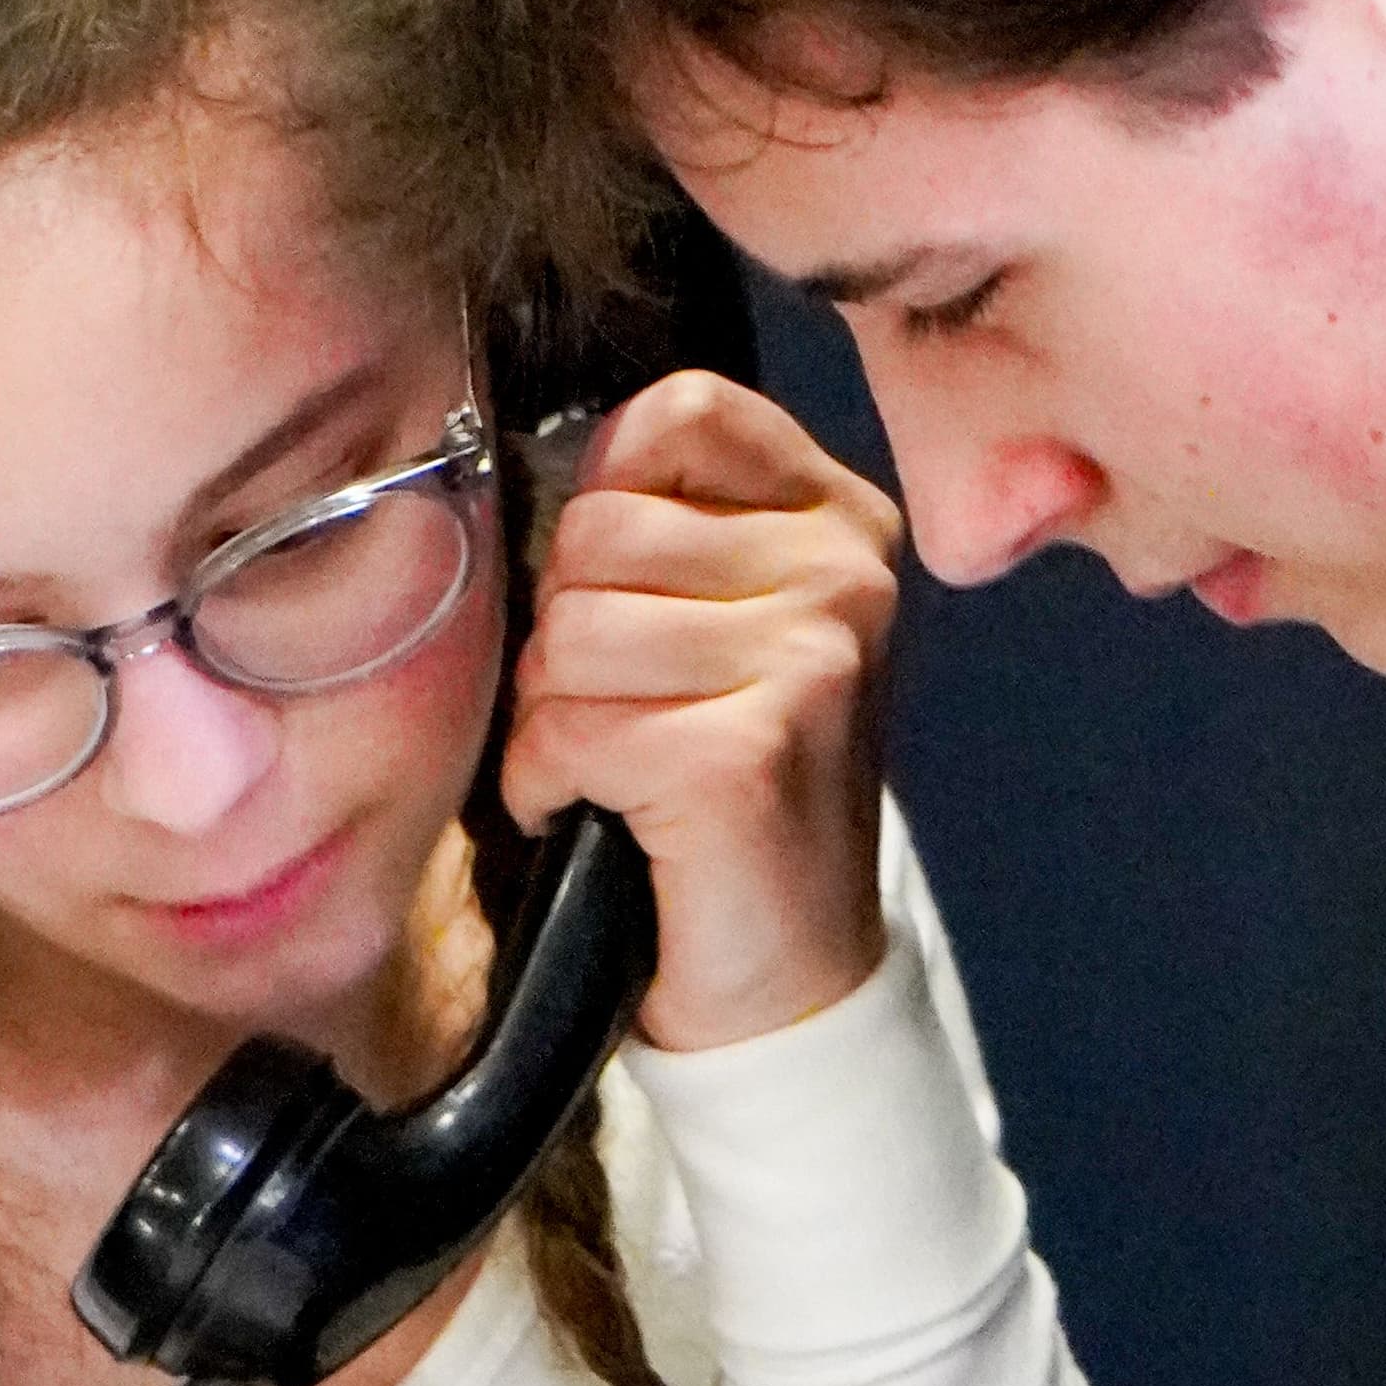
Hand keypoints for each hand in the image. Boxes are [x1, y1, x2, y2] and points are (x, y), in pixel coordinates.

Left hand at [502, 370, 899, 1051]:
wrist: (786, 975)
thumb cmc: (730, 790)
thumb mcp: (723, 623)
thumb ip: (670, 524)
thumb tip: (540, 461)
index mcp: (843, 518)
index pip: (682, 411)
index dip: (608, 498)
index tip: (627, 596)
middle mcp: (846, 573)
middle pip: (599, 527)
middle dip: (564, 632)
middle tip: (616, 711)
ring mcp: (809, 659)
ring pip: (569, 630)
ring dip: (552, 716)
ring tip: (610, 767)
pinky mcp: (746, 752)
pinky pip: (565, 726)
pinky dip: (547, 784)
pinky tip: (597, 814)